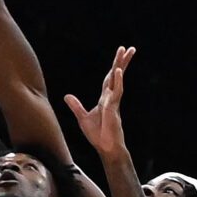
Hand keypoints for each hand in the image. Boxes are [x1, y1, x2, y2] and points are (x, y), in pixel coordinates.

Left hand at [62, 46, 136, 161]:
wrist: (106, 148)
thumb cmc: (98, 136)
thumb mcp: (83, 118)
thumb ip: (76, 106)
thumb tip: (67, 96)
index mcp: (105, 98)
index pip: (110, 78)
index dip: (114, 66)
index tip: (120, 55)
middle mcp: (111, 97)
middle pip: (117, 75)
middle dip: (122, 61)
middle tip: (129, 48)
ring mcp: (114, 102)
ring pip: (118, 79)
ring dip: (121, 65)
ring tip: (126, 52)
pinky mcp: (114, 108)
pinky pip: (117, 92)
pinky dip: (118, 81)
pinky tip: (118, 71)